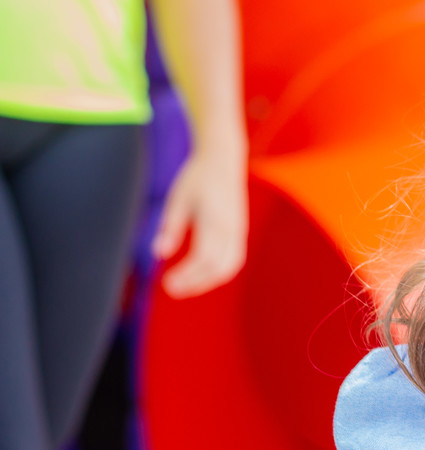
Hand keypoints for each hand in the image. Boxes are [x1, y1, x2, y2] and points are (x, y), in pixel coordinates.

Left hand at [152, 148, 247, 297]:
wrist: (223, 160)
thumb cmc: (196, 178)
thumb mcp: (178, 199)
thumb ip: (171, 227)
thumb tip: (159, 254)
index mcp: (215, 219)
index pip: (203, 257)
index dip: (186, 275)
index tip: (166, 282)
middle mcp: (231, 228)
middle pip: (217, 268)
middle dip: (195, 283)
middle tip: (171, 289)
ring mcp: (238, 231)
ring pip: (228, 267)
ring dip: (207, 281)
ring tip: (185, 286)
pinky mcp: (240, 232)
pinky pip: (234, 260)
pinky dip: (218, 273)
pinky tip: (200, 275)